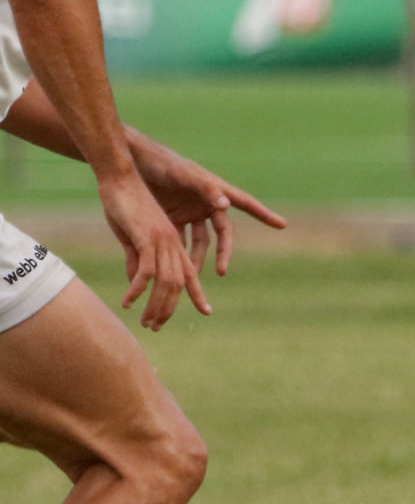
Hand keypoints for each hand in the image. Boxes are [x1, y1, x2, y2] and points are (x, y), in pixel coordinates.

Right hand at [97, 172, 208, 330]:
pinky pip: (146, 269)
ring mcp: (163, 239)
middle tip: (157, 326)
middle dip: (170, 307)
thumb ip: (135, 259)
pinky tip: (128, 302)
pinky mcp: (148, 236)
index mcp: (174, 242)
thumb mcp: (131, 237)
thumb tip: (135, 282)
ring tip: (147, 322)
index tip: (206, 311)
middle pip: (181, 282)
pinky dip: (138, 288)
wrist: (120, 177)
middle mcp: (173, 242)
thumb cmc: (124, 204)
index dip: (197, 292)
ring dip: (157, 305)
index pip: (189, 272)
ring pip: (167, 280)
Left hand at [135, 144, 287, 280]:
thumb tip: (226, 206)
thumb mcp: (185, 175)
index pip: (246, 204)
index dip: (264, 214)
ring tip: (191, 276)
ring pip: (200, 242)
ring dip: (197, 258)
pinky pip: (179, 240)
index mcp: (216, 191)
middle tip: (221, 271)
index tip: (282, 224)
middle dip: (223, 253)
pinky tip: (172, 267)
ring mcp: (190, 212)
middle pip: (222, 233)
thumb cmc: (163, 164)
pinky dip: (176, 253)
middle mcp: (207, 203)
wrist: (134, 162)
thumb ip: (206, 189)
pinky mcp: (172, 218)